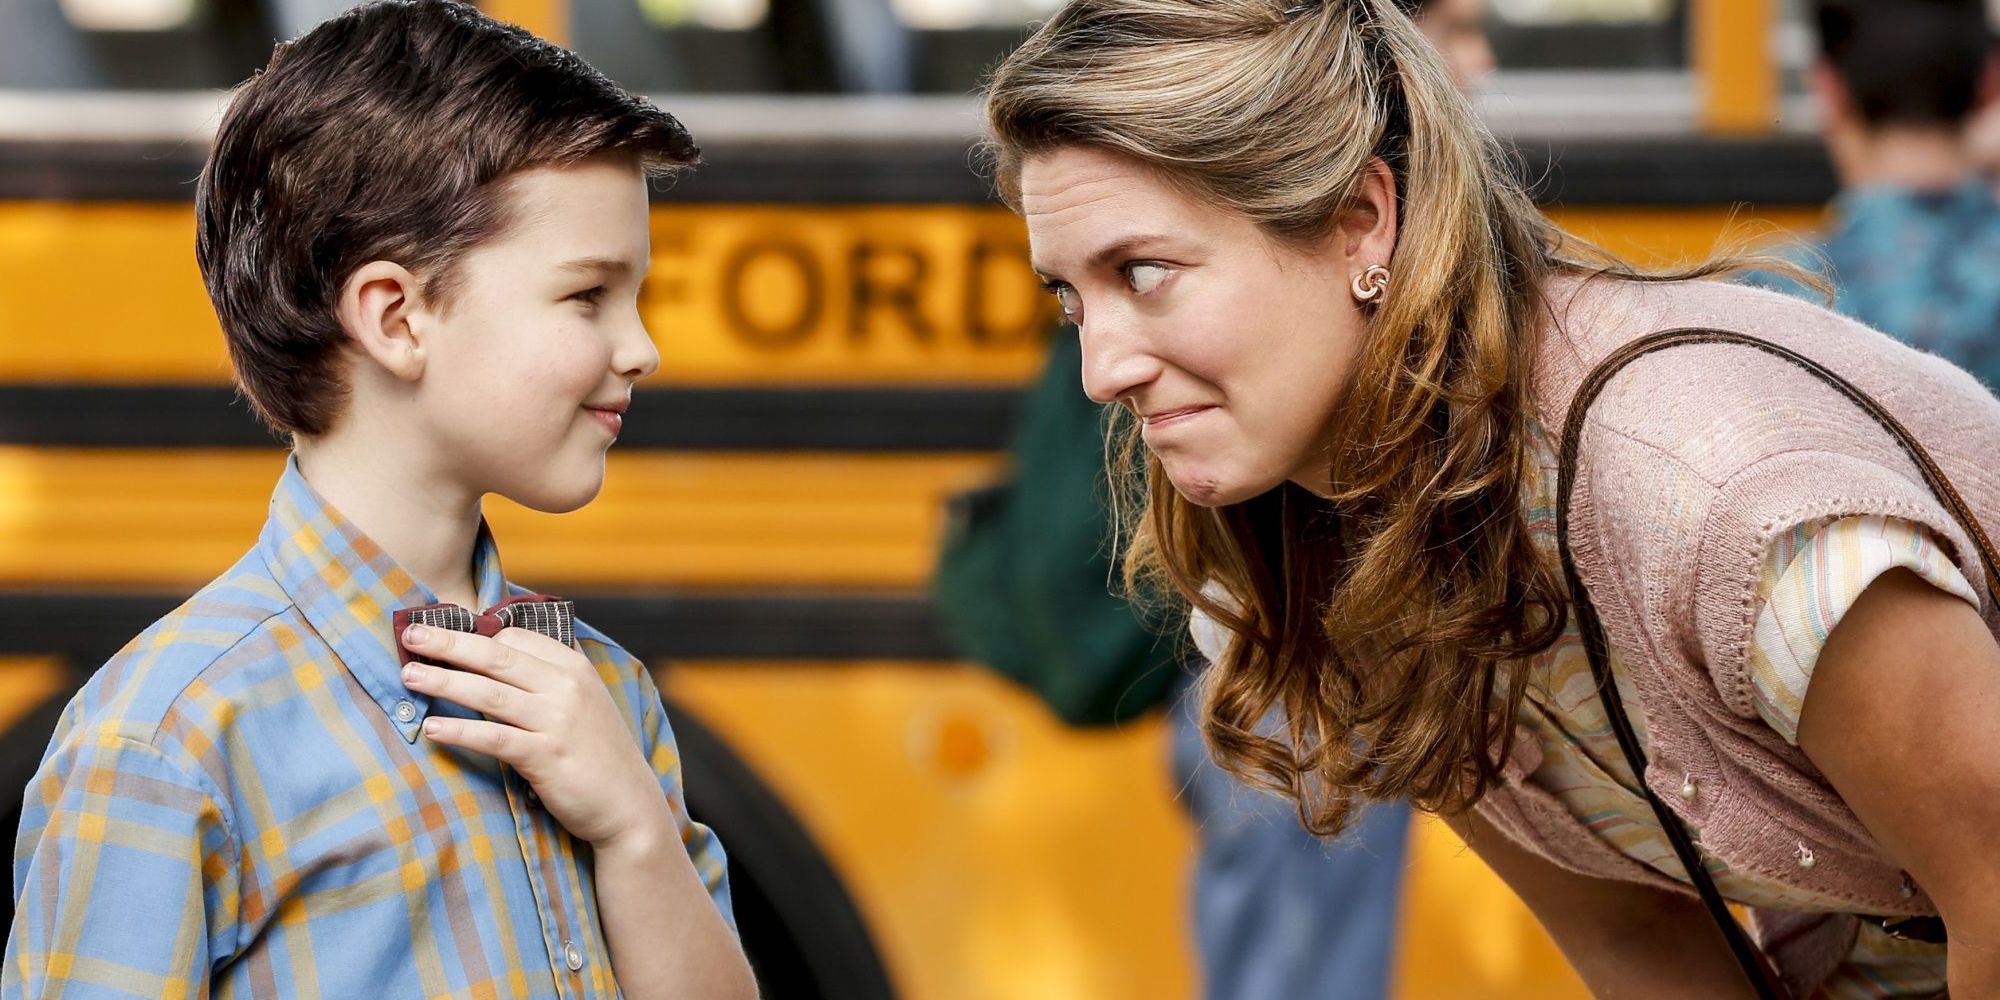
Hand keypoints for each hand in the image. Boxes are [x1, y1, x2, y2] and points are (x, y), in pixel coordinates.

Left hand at [399, 623, 670, 851]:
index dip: (475, 634)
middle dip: (449, 643)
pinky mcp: (546, 756)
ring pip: (489, 693)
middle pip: (497, 656)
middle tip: (412, 635)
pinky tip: (432, 729)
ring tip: (409, 676)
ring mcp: (557, 721)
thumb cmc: (598, 754)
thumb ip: (548, 678)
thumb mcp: (584, 703)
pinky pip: (494, 738)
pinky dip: (460, 731)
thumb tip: (498, 657)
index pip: (516, 638)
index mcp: (575, 667)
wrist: (628, 805)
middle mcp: (567, 687)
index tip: (441, 634)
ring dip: (444, 682)